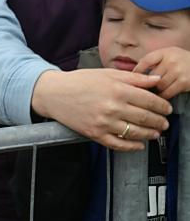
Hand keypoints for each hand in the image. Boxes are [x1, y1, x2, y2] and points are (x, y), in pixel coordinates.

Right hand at [32, 68, 170, 150]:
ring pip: (135, 133)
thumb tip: (156, 80)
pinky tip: (139, 145)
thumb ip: (134, 78)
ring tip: (156, 133)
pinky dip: (132, 147)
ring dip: (150, 134)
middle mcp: (112, 107)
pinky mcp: (94, 134)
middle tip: (164, 122)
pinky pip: (118, 144)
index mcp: (117, 90)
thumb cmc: (79, 82)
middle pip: (145, 118)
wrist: (53, 94)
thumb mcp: (107, 74)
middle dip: (160, 121)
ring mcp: (103, 122)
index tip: (167, 108)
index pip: (149, 100)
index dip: (162, 106)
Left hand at [133, 47, 189, 100]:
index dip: (137, 70)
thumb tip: (134, 73)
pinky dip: (162, 96)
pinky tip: (161, 96)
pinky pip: (167, 93)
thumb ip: (154, 61)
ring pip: (158, 86)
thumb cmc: (181, 61)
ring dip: (155, 91)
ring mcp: (178, 71)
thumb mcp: (168, 55)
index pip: (146, 60)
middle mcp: (171, 61)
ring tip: (152, 93)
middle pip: (151, 76)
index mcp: (165, 52)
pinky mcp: (184, 82)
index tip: (131, 78)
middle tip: (141, 90)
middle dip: (146, 84)